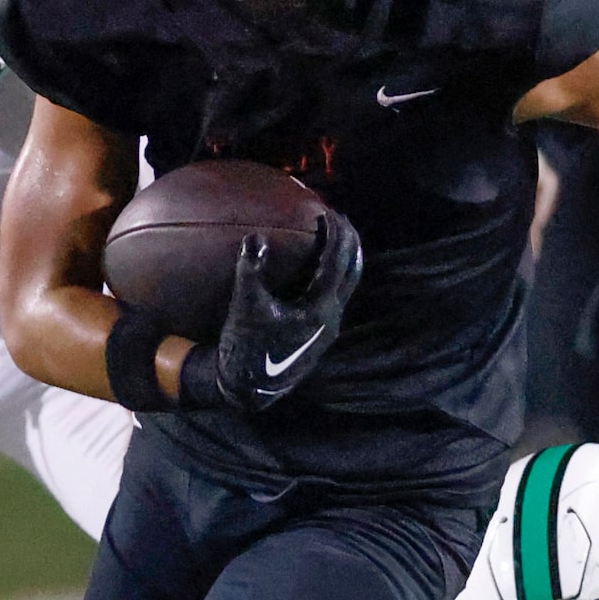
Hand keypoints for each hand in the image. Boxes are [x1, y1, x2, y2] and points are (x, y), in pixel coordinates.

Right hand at [200, 213, 365, 411]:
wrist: (249, 387)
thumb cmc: (246, 347)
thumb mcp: (245, 307)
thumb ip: (251, 270)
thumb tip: (255, 237)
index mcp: (320, 309)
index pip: (337, 262)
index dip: (335, 233)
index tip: (327, 211)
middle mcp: (332, 317)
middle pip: (353, 271)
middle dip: (350, 242)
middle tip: (341, 218)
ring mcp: (329, 327)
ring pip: (348, 285)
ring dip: (345, 258)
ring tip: (336, 238)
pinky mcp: (320, 332)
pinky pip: (336, 294)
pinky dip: (334, 274)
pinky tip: (319, 267)